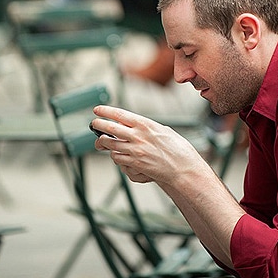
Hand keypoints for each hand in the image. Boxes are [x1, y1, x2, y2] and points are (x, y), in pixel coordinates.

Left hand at [91, 105, 205, 185]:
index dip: (105, 111)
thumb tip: (136, 124)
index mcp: (145, 124)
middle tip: (94, 123)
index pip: (120, 114)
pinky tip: (116, 153)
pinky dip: (114, 154)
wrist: (183, 168)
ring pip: (110, 143)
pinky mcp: (134, 163)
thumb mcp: (164, 130)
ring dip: (103, 141)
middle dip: (98, 124)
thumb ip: (148, 127)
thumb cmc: (178, 149)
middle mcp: (138, 136)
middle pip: (110, 128)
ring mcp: (135, 150)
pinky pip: (117, 157)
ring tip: (102, 140)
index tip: (97, 109)